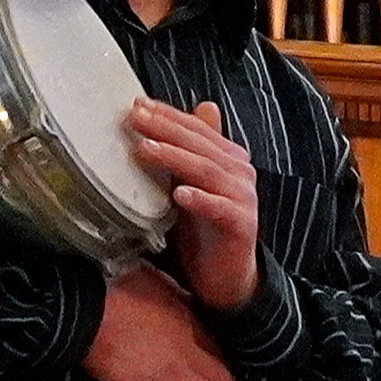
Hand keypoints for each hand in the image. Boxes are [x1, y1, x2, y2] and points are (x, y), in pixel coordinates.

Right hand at [82, 264, 244, 380]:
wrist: (92, 310)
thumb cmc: (117, 288)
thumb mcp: (155, 280)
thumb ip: (174, 291)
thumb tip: (179, 294)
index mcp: (190, 320)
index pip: (219, 346)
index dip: (230, 361)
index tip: (236, 372)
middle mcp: (191, 349)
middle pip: (223, 376)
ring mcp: (176, 373)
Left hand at [127, 98, 259, 315]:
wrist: (227, 276)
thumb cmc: (202, 228)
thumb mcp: (188, 185)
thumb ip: (185, 152)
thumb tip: (180, 112)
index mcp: (228, 157)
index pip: (195, 129)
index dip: (168, 115)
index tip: (137, 105)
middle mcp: (240, 172)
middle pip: (199, 144)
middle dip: (166, 129)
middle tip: (136, 119)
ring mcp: (243, 198)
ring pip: (207, 171)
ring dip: (175, 158)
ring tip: (146, 150)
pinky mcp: (242, 225)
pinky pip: (220, 208)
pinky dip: (200, 200)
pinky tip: (179, 195)